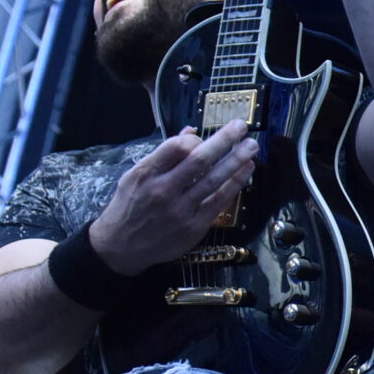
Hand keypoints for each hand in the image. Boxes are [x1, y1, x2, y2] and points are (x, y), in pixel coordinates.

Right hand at [86, 124, 258, 274]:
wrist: (122, 247)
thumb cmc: (130, 206)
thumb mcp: (136, 176)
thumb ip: (164, 155)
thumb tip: (191, 133)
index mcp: (146, 173)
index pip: (176, 147)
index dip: (196, 139)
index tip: (205, 138)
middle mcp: (163, 190)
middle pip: (199, 161)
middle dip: (224, 141)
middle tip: (241, 126)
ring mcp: (180, 210)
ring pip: (214, 180)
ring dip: (236, 161)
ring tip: (252, 146)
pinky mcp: (194, 227)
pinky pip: (219, 201)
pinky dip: (235, 184)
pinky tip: (246, 171)